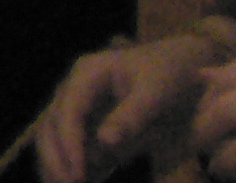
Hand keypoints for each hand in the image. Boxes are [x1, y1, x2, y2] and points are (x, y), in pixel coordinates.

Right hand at [35, 29, 234, 181]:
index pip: (69, 109)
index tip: (77, 173)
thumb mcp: (155, 91)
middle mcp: (76, 88)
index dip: (69, 142)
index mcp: (87, 73)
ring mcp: (81, 106)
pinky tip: (82, 181)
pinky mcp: (92, 123)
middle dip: (56, 156)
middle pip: (53, 122)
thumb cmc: (168, 73)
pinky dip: (72, 164)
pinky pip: (74, 144)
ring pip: (56, 135)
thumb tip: (105, 142)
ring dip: (58, 162)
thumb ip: (131, 115)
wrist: (182, 64)